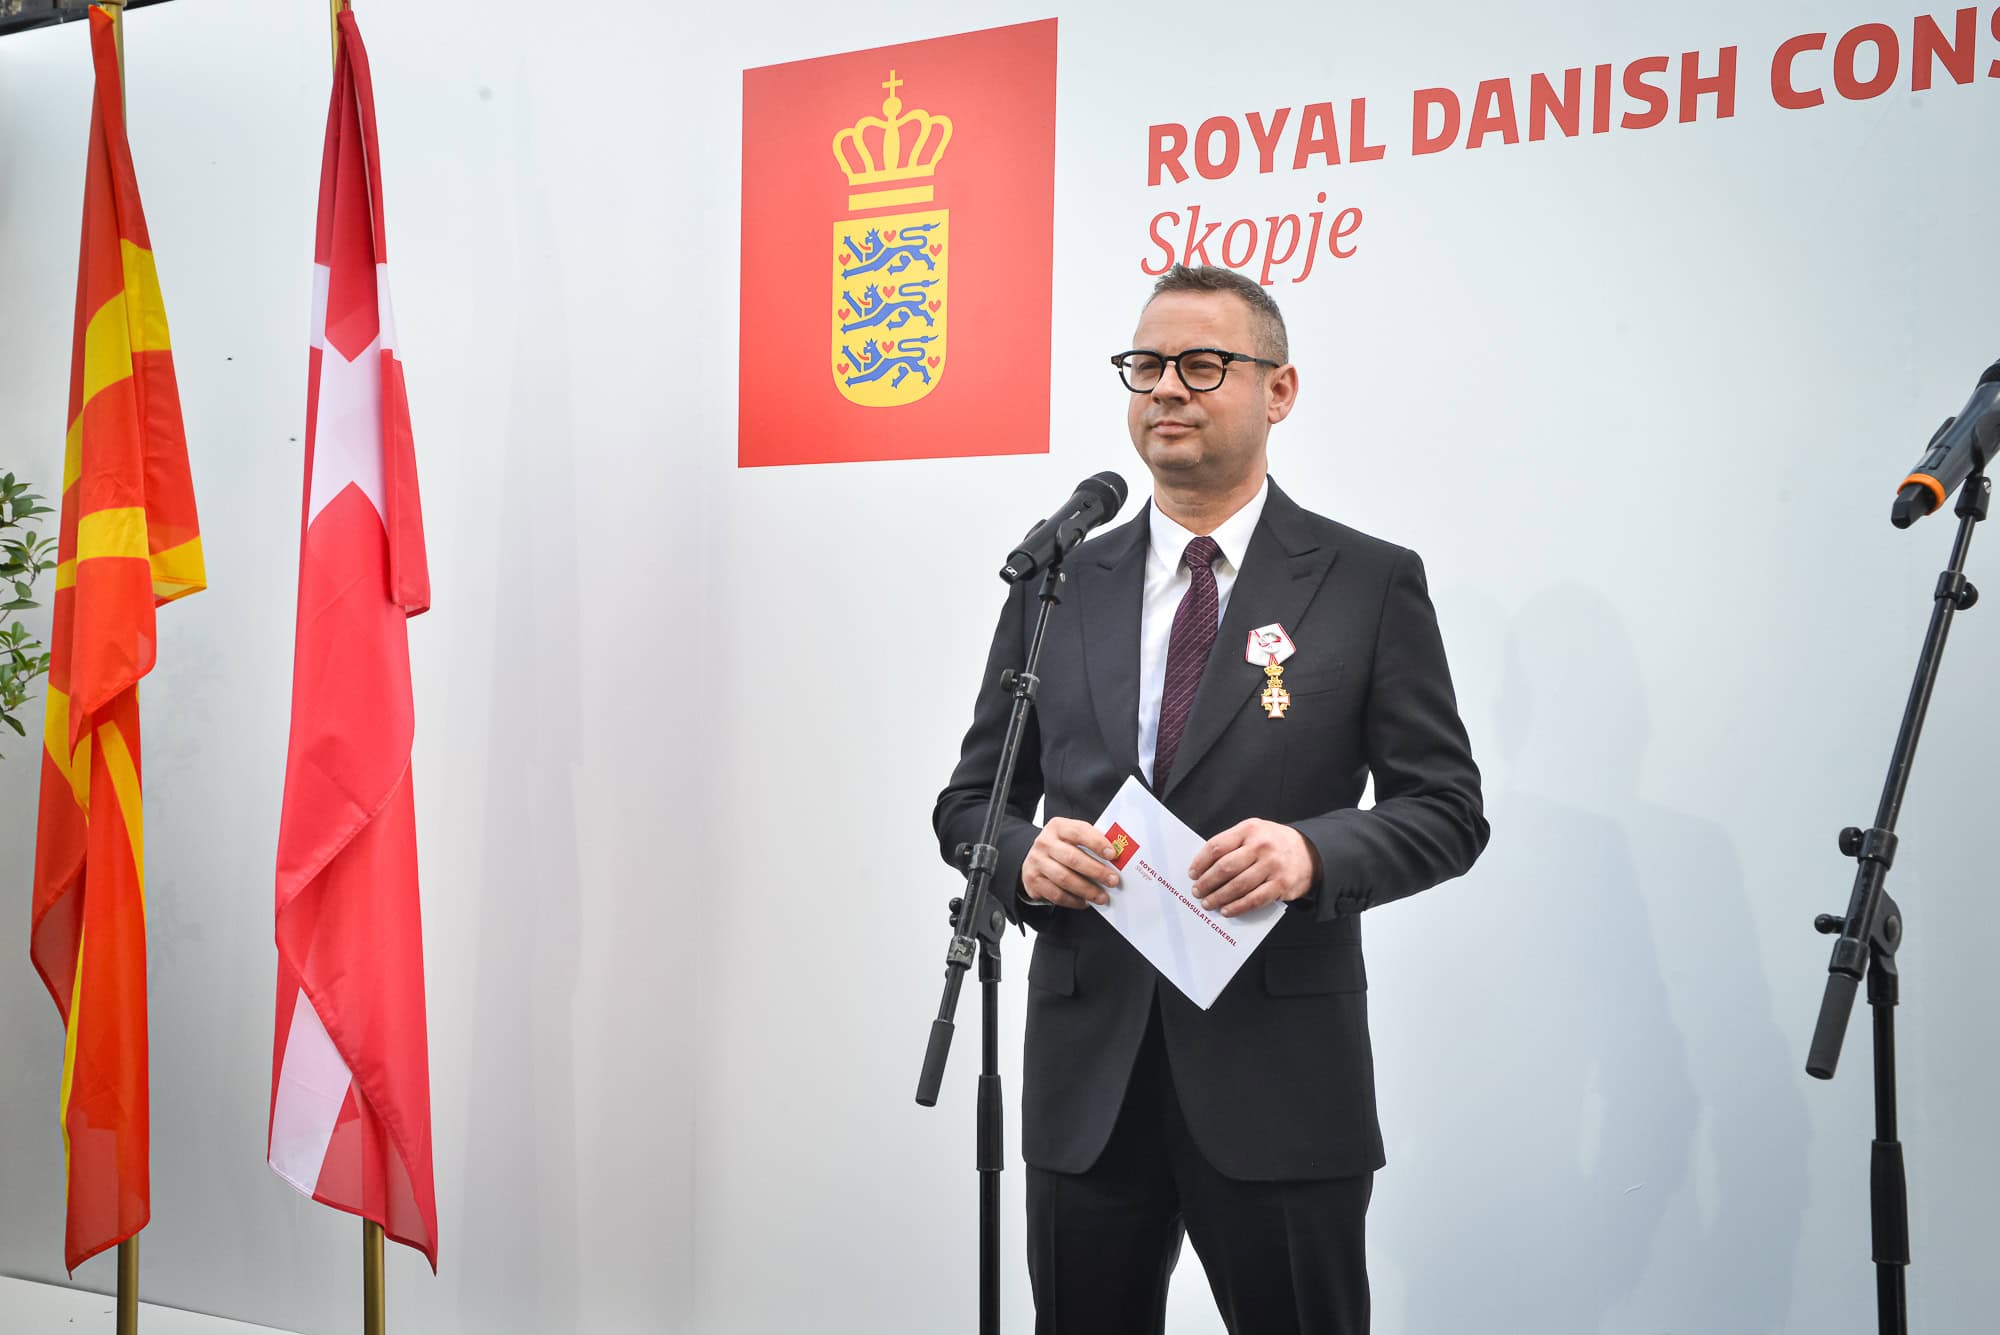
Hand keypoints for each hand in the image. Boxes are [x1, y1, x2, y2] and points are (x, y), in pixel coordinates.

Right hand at [1022, 818, 1120, 908]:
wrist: (1034, 858)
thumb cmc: (1061, 847)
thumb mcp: (1072, 837)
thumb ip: (1091, 842)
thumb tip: (1116, 857)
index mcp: (1057, 827)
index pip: (1079, 831)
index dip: (1097, 842)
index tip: (1113, 854)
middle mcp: (1044, 843)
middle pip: (1072, 858)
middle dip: (1096, 871)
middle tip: (1113, 880)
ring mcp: (1036, 862)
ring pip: (1064, 878)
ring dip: (1087, 890)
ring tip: (1102, 897)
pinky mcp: (1033, 881)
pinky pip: (1056, 894)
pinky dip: (1073, 901)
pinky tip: (1085, 902)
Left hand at [1189, 819, 1319, 916]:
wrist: (1310, 851)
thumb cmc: (1273, 842)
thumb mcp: (1254, 832)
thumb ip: (1232, 843)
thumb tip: (1204, 867)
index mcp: (1249, 829)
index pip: (1217, 846)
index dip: (1201, 862)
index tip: (1192, 874)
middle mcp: (1261, 846)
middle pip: (1225, 867)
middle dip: (1207, 882)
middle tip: (1197, 891)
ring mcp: (1272, 866)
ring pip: (1238, 885)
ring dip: (1219, 897)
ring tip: (1208, 903)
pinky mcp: (1281, 884)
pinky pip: (1254, 899)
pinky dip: (1238, 907)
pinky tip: (1227, 910)